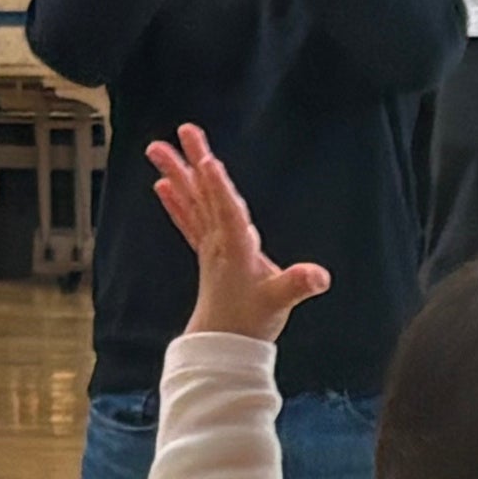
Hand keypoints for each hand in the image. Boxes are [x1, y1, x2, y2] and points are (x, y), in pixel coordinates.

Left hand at [148, 123, 330, 340]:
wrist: (224, 344)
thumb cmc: (251, 321)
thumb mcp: (280, 302)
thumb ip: (298, 285)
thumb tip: (320, 277)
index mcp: (238, 249)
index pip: (228, 211)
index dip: (219, 186)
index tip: (206, 161)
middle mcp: (219, 242)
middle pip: (205, 195)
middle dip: (194, 163)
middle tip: (182, 133)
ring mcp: (210, 245)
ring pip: (192, 201)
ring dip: (178, 173)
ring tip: (157, 149)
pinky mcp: (207, 252)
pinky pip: (188, 220)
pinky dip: (175, 201)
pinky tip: (161, 185)